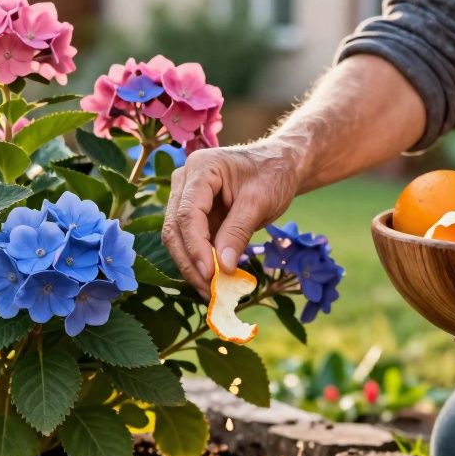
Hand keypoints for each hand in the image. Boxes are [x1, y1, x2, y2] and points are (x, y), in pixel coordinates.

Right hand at [163, 139, 302, 295]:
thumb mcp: (260, 201)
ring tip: (212, 291)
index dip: (196, 247)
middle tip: (211, 291)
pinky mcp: (193, 214)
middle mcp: (184, 181)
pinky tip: (213, 281)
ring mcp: (185, 197)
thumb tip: (223, 268)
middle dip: (190, 263)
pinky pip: (189, 241)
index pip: (187, 214)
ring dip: (192, 267)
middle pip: (175, 228)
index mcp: (200, 169)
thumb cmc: (273, 174)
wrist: (279, 164)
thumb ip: (238, 232)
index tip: (211, 275)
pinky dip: (199, 262)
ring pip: (177, 238)